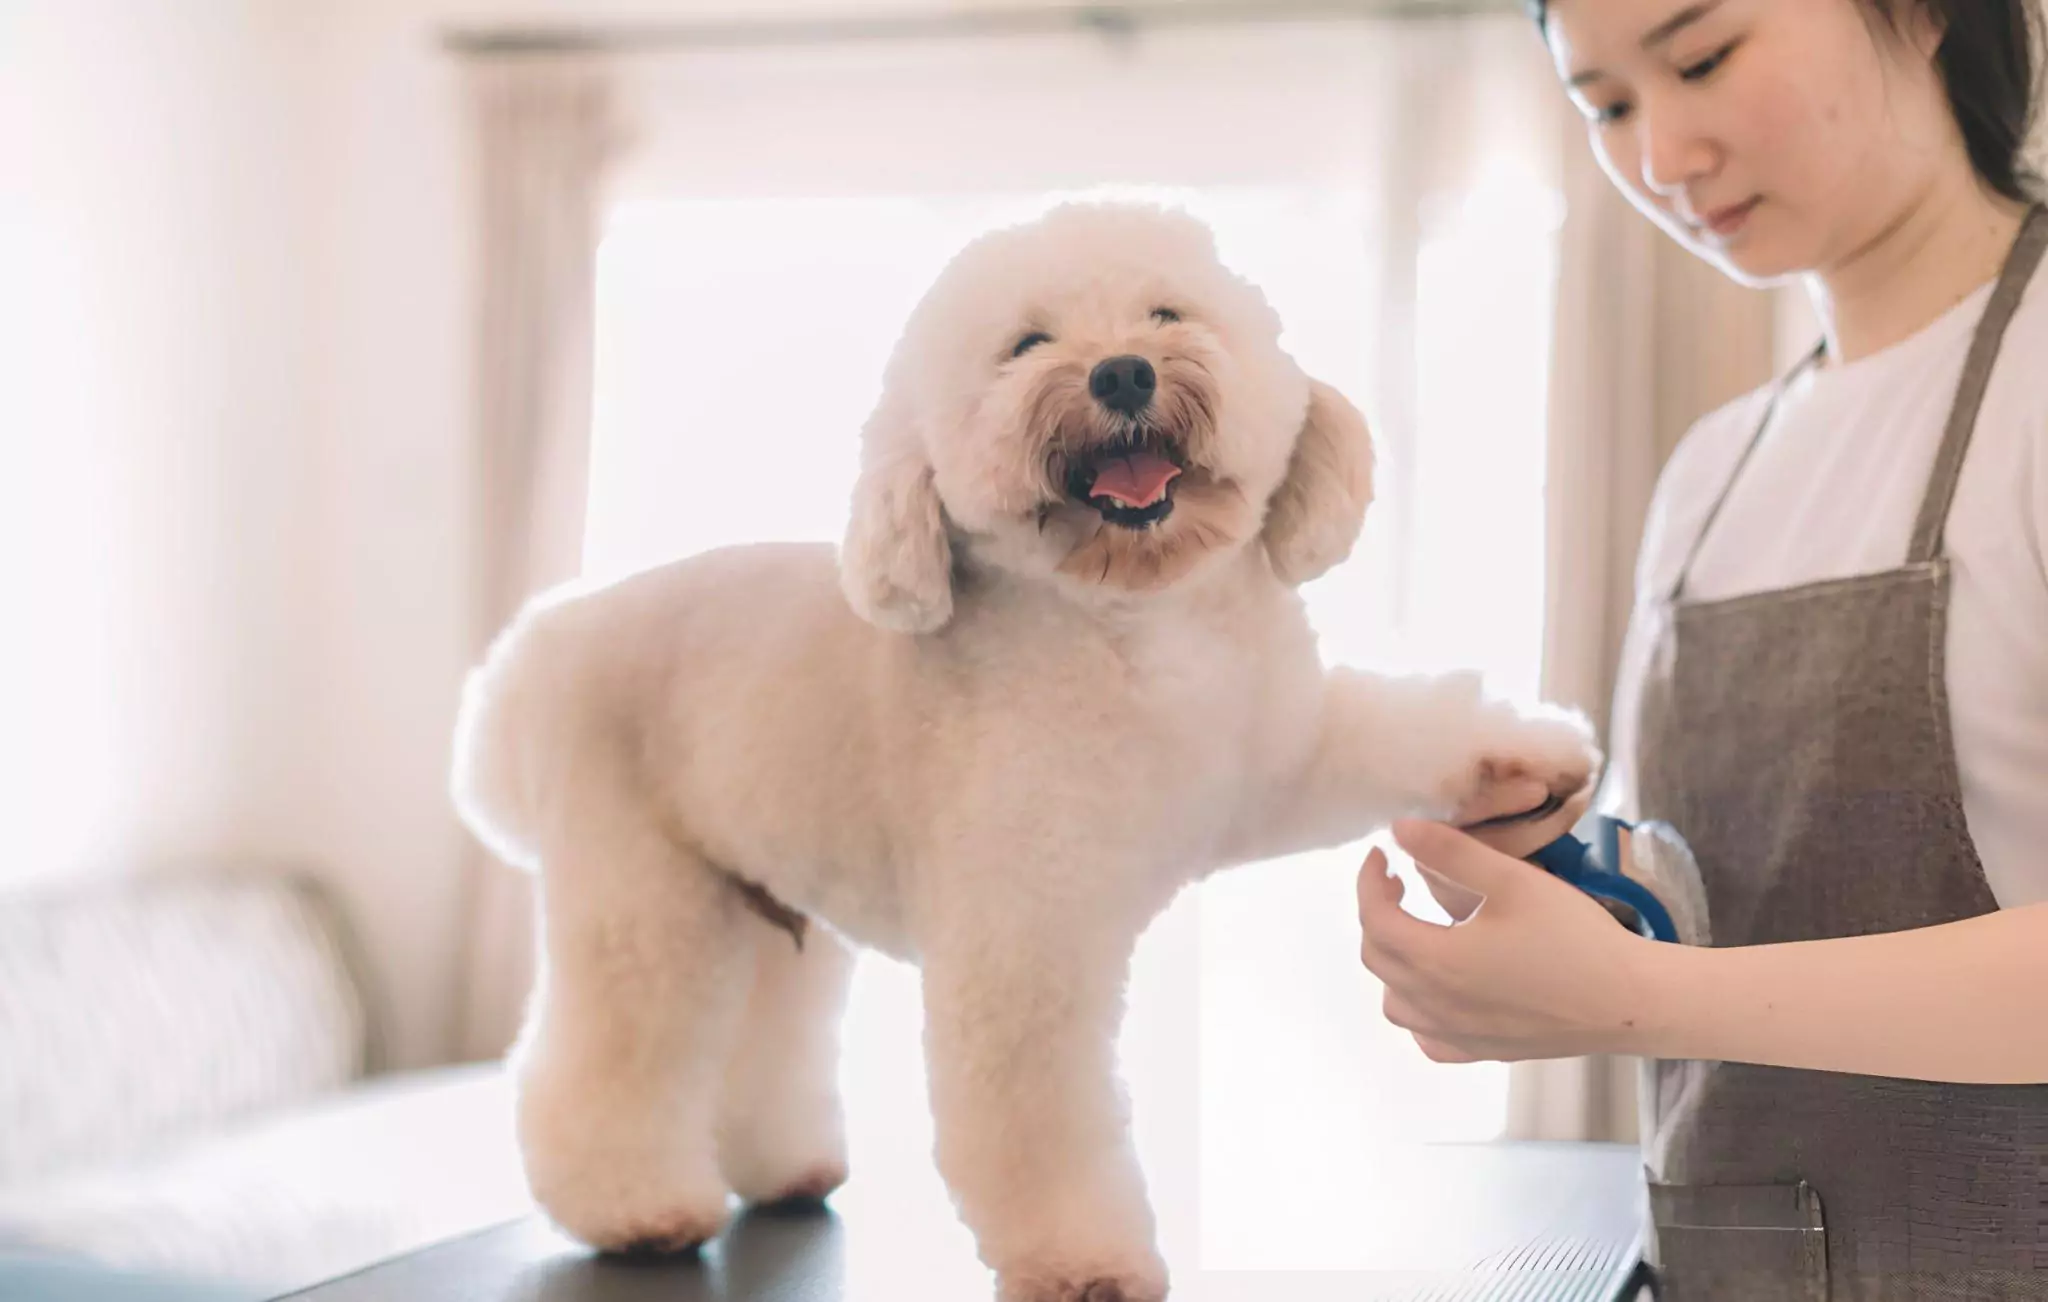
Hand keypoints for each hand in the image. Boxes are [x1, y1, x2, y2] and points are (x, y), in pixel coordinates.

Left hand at [1356, 818, 1662, 1063]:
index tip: (1382, 855)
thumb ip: (1451, 852)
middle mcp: (1435, 1005)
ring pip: (1396, 1003)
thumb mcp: (1511, 880)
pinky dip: (1420, 1011)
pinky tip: (1442, 990)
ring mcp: (1457, 1035)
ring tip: (1421, 931)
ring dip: (1393, 964)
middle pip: (1378, 958)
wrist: (1628, 1001)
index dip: (1369, 882)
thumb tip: (1400, 829)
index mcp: (1436, 959)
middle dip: (1379, 914)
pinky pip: (1428, 1038)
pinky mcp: (1482, 1053)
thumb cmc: (1573, 936)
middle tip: (1399, 883)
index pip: (1375, 918)